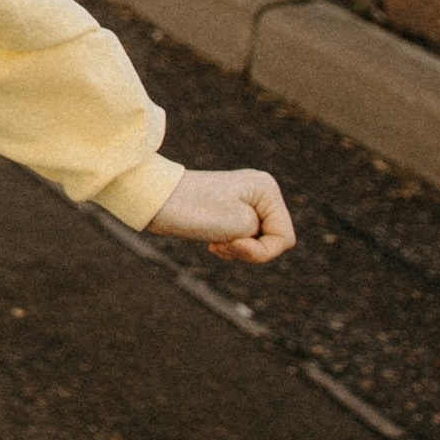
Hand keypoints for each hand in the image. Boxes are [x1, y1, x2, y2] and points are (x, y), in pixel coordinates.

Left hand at [146, 165, 293, 266]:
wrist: (155, 202)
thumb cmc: (197, 211)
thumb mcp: (241, 226)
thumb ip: (265, 235)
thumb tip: (264, 235)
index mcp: (267, 189)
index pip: (284, 238)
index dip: (261, 250)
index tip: (234, 241)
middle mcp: (260, 193)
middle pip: (273, 241)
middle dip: (249, 251)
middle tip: (223, 242)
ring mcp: (245, 203)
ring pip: (258, 244)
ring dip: (237, 251)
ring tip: (215, 242)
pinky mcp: (230, 213)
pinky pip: (243, 242)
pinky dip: (230, 247)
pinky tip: (213, 243)